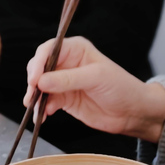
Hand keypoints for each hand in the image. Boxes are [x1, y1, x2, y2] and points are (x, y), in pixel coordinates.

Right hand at [25, 37, 164, 142]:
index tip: (35, 79)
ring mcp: (64, 83)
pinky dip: (42, 108)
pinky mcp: (64, 100)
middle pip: (40, 68)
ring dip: (35, 97)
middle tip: (32, 94)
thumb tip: (40, 82)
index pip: (49, 50)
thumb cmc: (121, 87)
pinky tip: (43, 115)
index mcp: (76, 49)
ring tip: (35, 108)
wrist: (132, 112)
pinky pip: (47, 102)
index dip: (39, 63)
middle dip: (33, 81)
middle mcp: (67, 63)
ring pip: (40, 87)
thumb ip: (67, 80)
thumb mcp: (95, 78)